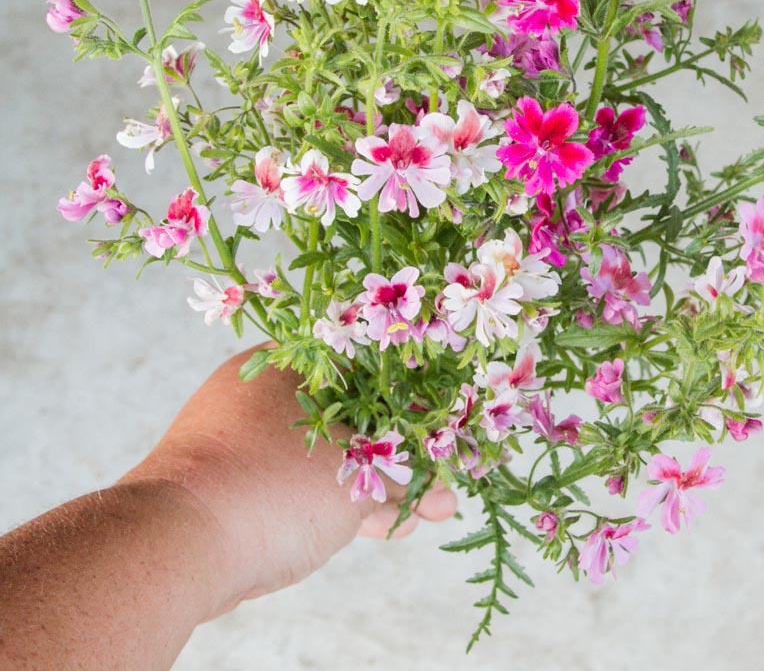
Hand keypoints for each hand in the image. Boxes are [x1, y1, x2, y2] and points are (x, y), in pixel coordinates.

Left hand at [120, 345, 457, 614]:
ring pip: (324, 456)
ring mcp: (241, 440)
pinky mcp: (230, 486)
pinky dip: (335, 503)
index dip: (412, 404)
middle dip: (397, 455)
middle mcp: (261, 392)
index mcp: (288, 363)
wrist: (173, 545)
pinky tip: (375, 526)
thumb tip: (445, 496)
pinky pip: (296, 484)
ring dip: (373, 486)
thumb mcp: (354, 478)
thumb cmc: (273, 485)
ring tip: (418, 515)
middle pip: (348, 417)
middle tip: (437, 481)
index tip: (443, 432)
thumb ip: (404, 481)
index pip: (366, 369)